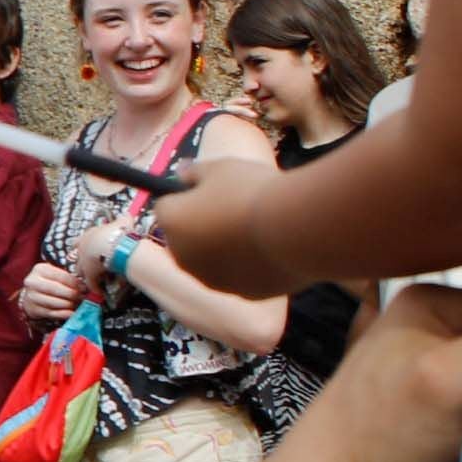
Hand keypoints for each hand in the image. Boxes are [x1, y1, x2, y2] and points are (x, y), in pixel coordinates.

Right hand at [16, 261, 83, 324]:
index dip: (75, 283)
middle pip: (55, 289)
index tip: (85, 288)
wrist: (32, 295)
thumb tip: (85, 287)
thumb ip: (69, 278)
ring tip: (78, 304)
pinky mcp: (33, 309)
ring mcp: (31, 296)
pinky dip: (63, 314)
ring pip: (53, 302)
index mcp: (40, 269)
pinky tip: (71, 313)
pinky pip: (51, 313)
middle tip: (82, 298)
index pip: (61, 276)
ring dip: (68, 305)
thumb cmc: (49, 282)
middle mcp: (32, 282)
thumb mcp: (56, 275)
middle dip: (71, 294)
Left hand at [153, 157, 283, 298]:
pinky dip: (249, 265)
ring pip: (212, 261)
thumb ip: (195, 172)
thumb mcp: (220, 168)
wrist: (295, 229)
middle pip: (185, 238)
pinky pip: (240, 276)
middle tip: (235, 208)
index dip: (186, 196)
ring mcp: (211, 279)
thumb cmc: (252, 192)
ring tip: (258, 229)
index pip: (166, 207)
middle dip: (201, 226)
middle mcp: (182, 257)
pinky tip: (272, 250)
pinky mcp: (241, 293)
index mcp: (171, 223)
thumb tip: (182, 174)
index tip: (210, 188)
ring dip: (224, 248)